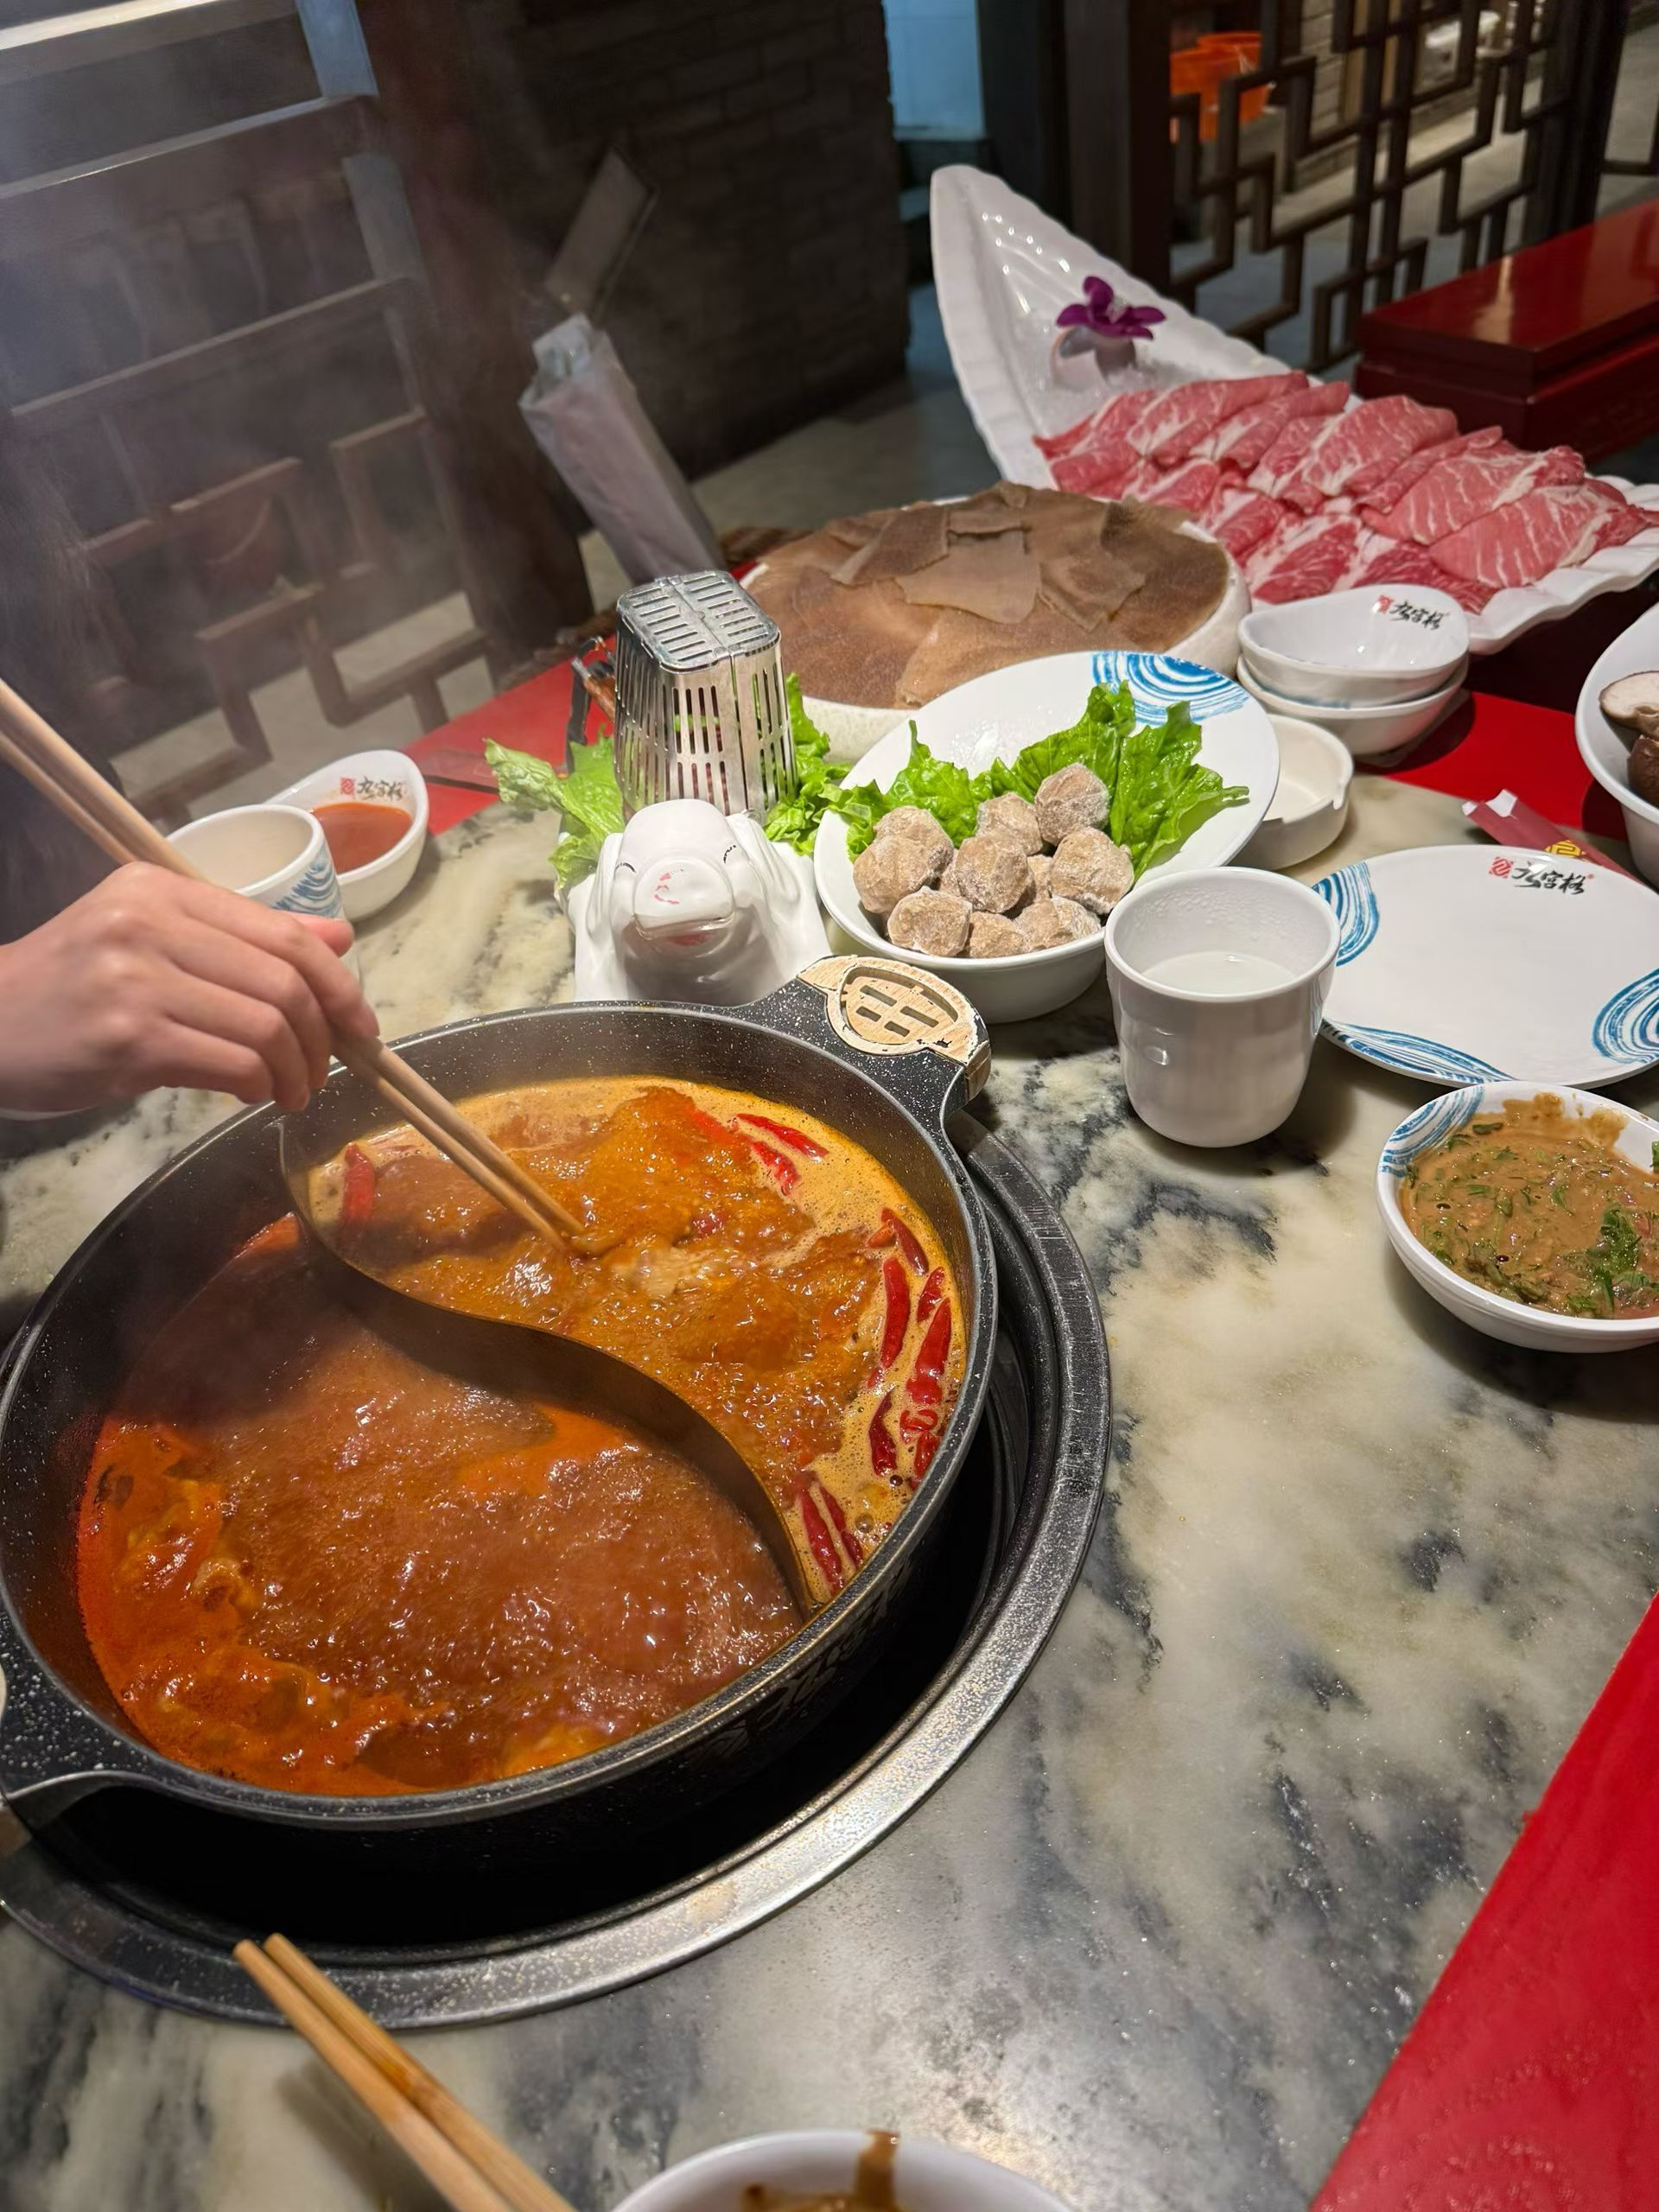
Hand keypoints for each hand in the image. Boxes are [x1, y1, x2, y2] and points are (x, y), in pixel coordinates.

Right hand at [0, 863, 377, 1114]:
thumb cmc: (71, 986)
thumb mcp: (151, 939)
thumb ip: (242, 936)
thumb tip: (338, 938)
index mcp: (162, 889)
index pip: (284, 933)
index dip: (339, 984)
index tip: (360, 1025)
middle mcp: (150, 923)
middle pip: (284, 981)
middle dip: (322, 1037)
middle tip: (321, 1071)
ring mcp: (137, 980)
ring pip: (265, 1026)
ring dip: (294, 1071)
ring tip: (289, 1092)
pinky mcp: (128, 1039)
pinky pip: (230, 1064)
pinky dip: (257, 1086)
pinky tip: (250, 1095)